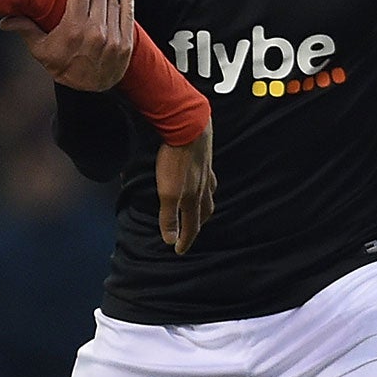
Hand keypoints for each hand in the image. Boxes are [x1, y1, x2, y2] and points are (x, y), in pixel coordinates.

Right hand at [1, 0, 134, 90]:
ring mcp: (113, 38)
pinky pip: (128, 13)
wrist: (90, 92)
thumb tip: (4, 21)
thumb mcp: (42, 52)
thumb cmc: (64, 68)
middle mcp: (95, 33)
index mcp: (74, 31)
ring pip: (112, 0)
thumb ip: (26, 31)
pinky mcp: (125, 43)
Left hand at [154, 120, 214, 254]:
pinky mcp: (204, 157)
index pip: (192, 226)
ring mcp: (206, 171)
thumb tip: (170, 240)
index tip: (179, 250)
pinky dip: (205, 184)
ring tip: (199, 207)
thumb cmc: (176, 160)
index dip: (186, 239)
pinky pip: (208, 176)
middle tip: (191, 231)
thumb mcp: (168, 193)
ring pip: (209, 193)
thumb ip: (169, 217)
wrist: (189, 127)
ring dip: (204, 204)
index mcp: (194, 198)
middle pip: (204, 211)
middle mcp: (204, 187)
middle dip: (198, 224)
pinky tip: (201, 177)